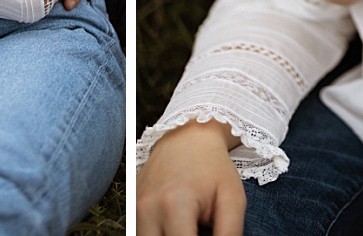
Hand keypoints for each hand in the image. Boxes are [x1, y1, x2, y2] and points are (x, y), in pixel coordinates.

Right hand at [137, 120, 245, 235]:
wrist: (188, 137)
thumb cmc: (214, 168)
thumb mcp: (232, 200)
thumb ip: (229, 234)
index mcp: (174, 205)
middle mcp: (146, 207)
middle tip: (198, 230)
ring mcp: (134, 207)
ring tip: (187, 227)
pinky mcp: (130, 206)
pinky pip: (140, 233)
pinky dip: (158, 235)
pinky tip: (175, 226)